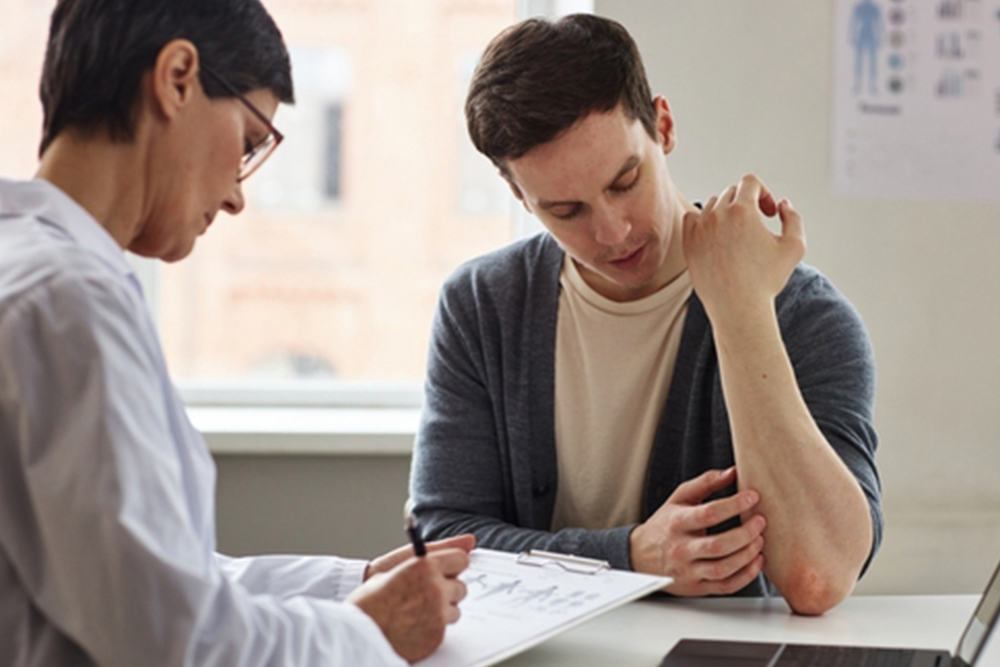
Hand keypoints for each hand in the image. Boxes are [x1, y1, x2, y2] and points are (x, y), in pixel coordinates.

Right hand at [348, 548, 470, 662]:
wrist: (356, 630)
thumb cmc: (372, 594)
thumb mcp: (401, 563)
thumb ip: (439, 550)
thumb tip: (470, 541)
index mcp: (426, 566)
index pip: (461, 559)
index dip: (451, 564)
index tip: (445, 569)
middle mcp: (436, 589)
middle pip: (461, 586)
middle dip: (447, 589)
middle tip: (426, 593)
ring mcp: (438, 614)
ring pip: (455, 609)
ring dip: (442, 609)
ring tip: (416, 610)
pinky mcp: (437, 635)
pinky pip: (445, 628)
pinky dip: (433, 627)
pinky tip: (414, 624)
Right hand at [630, 467, 766, 595]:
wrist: (640, 555)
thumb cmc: (665, 524)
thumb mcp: (679, 498)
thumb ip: (706, 483)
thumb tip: (733, 472)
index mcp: (677, 522)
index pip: (709, 514)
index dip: (734, 505)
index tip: (752, 497)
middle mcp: (681, 548)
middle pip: (719, 545)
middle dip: (746, 533)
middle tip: (760, 521)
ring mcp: (688, 571)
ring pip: (724, 568)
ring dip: (748, 555)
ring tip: (759, 540)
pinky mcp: (696, 587)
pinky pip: (726, 586)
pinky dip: (746, 576)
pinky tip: (755, 561)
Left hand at [682, 173, 804, 328]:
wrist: (737, 308)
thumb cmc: (767, 280)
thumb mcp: (795, 247)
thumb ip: (793, 218)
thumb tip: (781, 204)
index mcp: (742, 211)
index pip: (749, 182)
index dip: (763, 193)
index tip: (768, 214)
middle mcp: (717, 215)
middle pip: (731, 193)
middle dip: (747, 204)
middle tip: (756, 226)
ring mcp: (699, 228)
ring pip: (712, 204)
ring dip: (726, 212)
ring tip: (738, 234)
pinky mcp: (688, 243)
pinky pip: (692, 218)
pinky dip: (704, 221)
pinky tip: (716, 236)